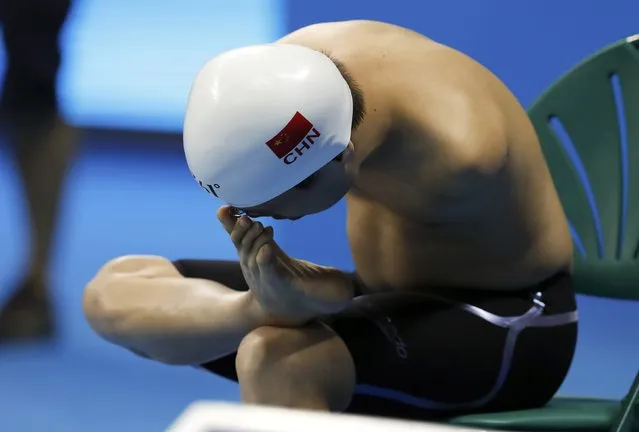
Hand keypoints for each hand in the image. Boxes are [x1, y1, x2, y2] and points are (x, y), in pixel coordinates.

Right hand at [217, 206, 353, 324]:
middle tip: (247, 219)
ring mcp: (264, 279)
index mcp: (249, 260)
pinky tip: (267, 249)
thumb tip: (226, 209)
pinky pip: (269, 273)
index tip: (229, 209)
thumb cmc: (277, 276)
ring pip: (254, 259)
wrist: (295, 305)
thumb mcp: (261, 251)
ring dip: (256, 242)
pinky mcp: (279, 286)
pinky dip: (266, 261)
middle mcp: (253, 270)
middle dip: (242, 232)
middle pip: (243, 248)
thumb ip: (247, 232)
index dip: (232, 225)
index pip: (237, 240)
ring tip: (262, 228)